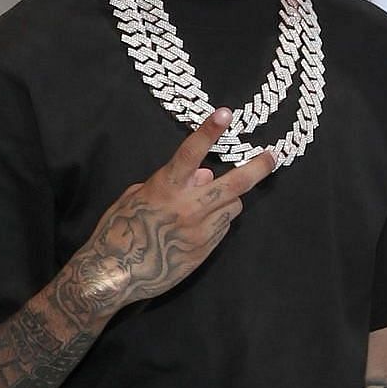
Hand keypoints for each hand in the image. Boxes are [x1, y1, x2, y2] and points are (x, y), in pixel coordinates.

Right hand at [81, 109, 280, 306]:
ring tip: (209, 203)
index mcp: (166, 188)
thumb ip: (172, 182)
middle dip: (258, 167)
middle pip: (235, 183)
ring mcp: (201, 229)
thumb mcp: (136, 197)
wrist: (115, 275)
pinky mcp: (205, 249)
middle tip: (272, 156)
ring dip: (229, 198)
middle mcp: (189, 206)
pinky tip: (198, 226)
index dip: (209, 131)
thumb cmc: (118, 231)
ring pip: (234, 205)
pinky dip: (218, 220)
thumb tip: (204, 173)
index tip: (226, 113)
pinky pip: (224, 226)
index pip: (191, 153)